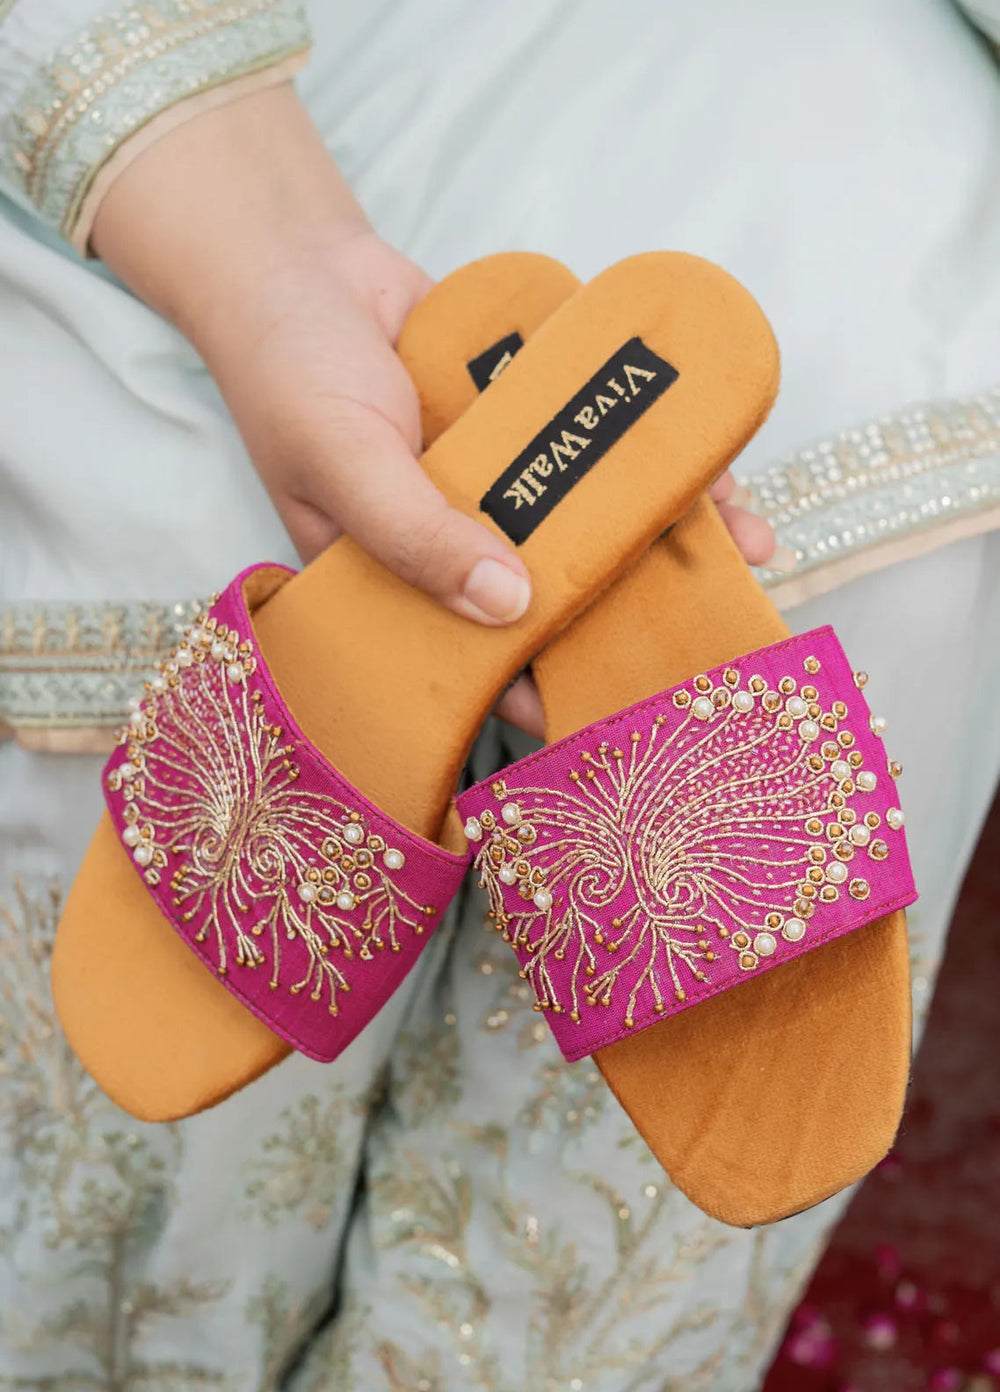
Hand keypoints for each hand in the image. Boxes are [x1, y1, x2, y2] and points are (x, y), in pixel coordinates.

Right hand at [91, 83, 780, 734]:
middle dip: (622, 612)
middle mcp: (454, 539)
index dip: (533, 687)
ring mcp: (496, 482)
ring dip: (660, 530)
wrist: (299, 259)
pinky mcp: (528, 423)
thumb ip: (420, 535)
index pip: (470, 656)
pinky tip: (714, 467)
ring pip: (584, 520)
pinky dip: (645, 455)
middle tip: (705, 632)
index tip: (607, 710)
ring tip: (747, 547)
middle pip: (545, 593)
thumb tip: (510, 606)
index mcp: (394, 581)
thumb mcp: (347, 464)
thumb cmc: (290, 371)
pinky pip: (594, 449)